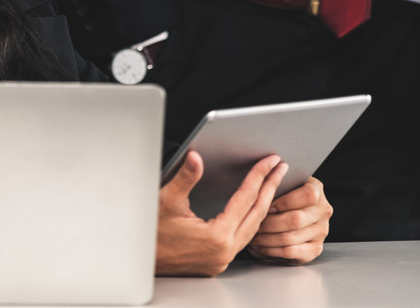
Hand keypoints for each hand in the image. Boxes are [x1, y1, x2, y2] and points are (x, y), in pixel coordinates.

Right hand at [155, 151, 287, 276]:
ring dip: (263, 204)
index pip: (245, 198)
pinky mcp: (216, 263)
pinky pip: (242, 239)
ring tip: (271, 185)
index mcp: (216, 237)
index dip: (259, 175)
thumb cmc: (150, 232)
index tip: (270, 161)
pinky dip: (251, 220)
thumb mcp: (167, 201)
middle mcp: (223, 252)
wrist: (139, 259)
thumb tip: (196, 158)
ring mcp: (221, 260)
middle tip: (280, 168)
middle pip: (256, 214)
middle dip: (270, 187)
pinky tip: (253, 209)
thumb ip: (186, 178)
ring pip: (252, 228)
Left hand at [248, 177, 331, 264]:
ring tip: (252, 236)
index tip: (265, 205)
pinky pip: (291, 252)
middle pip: (296, 220)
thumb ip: (276, 184)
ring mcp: (321, 231)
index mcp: (317, 189)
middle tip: (252, 224)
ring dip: (266, 239)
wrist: (294, 213)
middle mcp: (323, 210)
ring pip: (290, 238)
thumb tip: (259, 184)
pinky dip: (271, 251)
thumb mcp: (283, 184)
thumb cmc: (282, 195)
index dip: (284, 202)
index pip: (307, 195)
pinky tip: (260, 247)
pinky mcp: (315, 249)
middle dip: (268, 223)